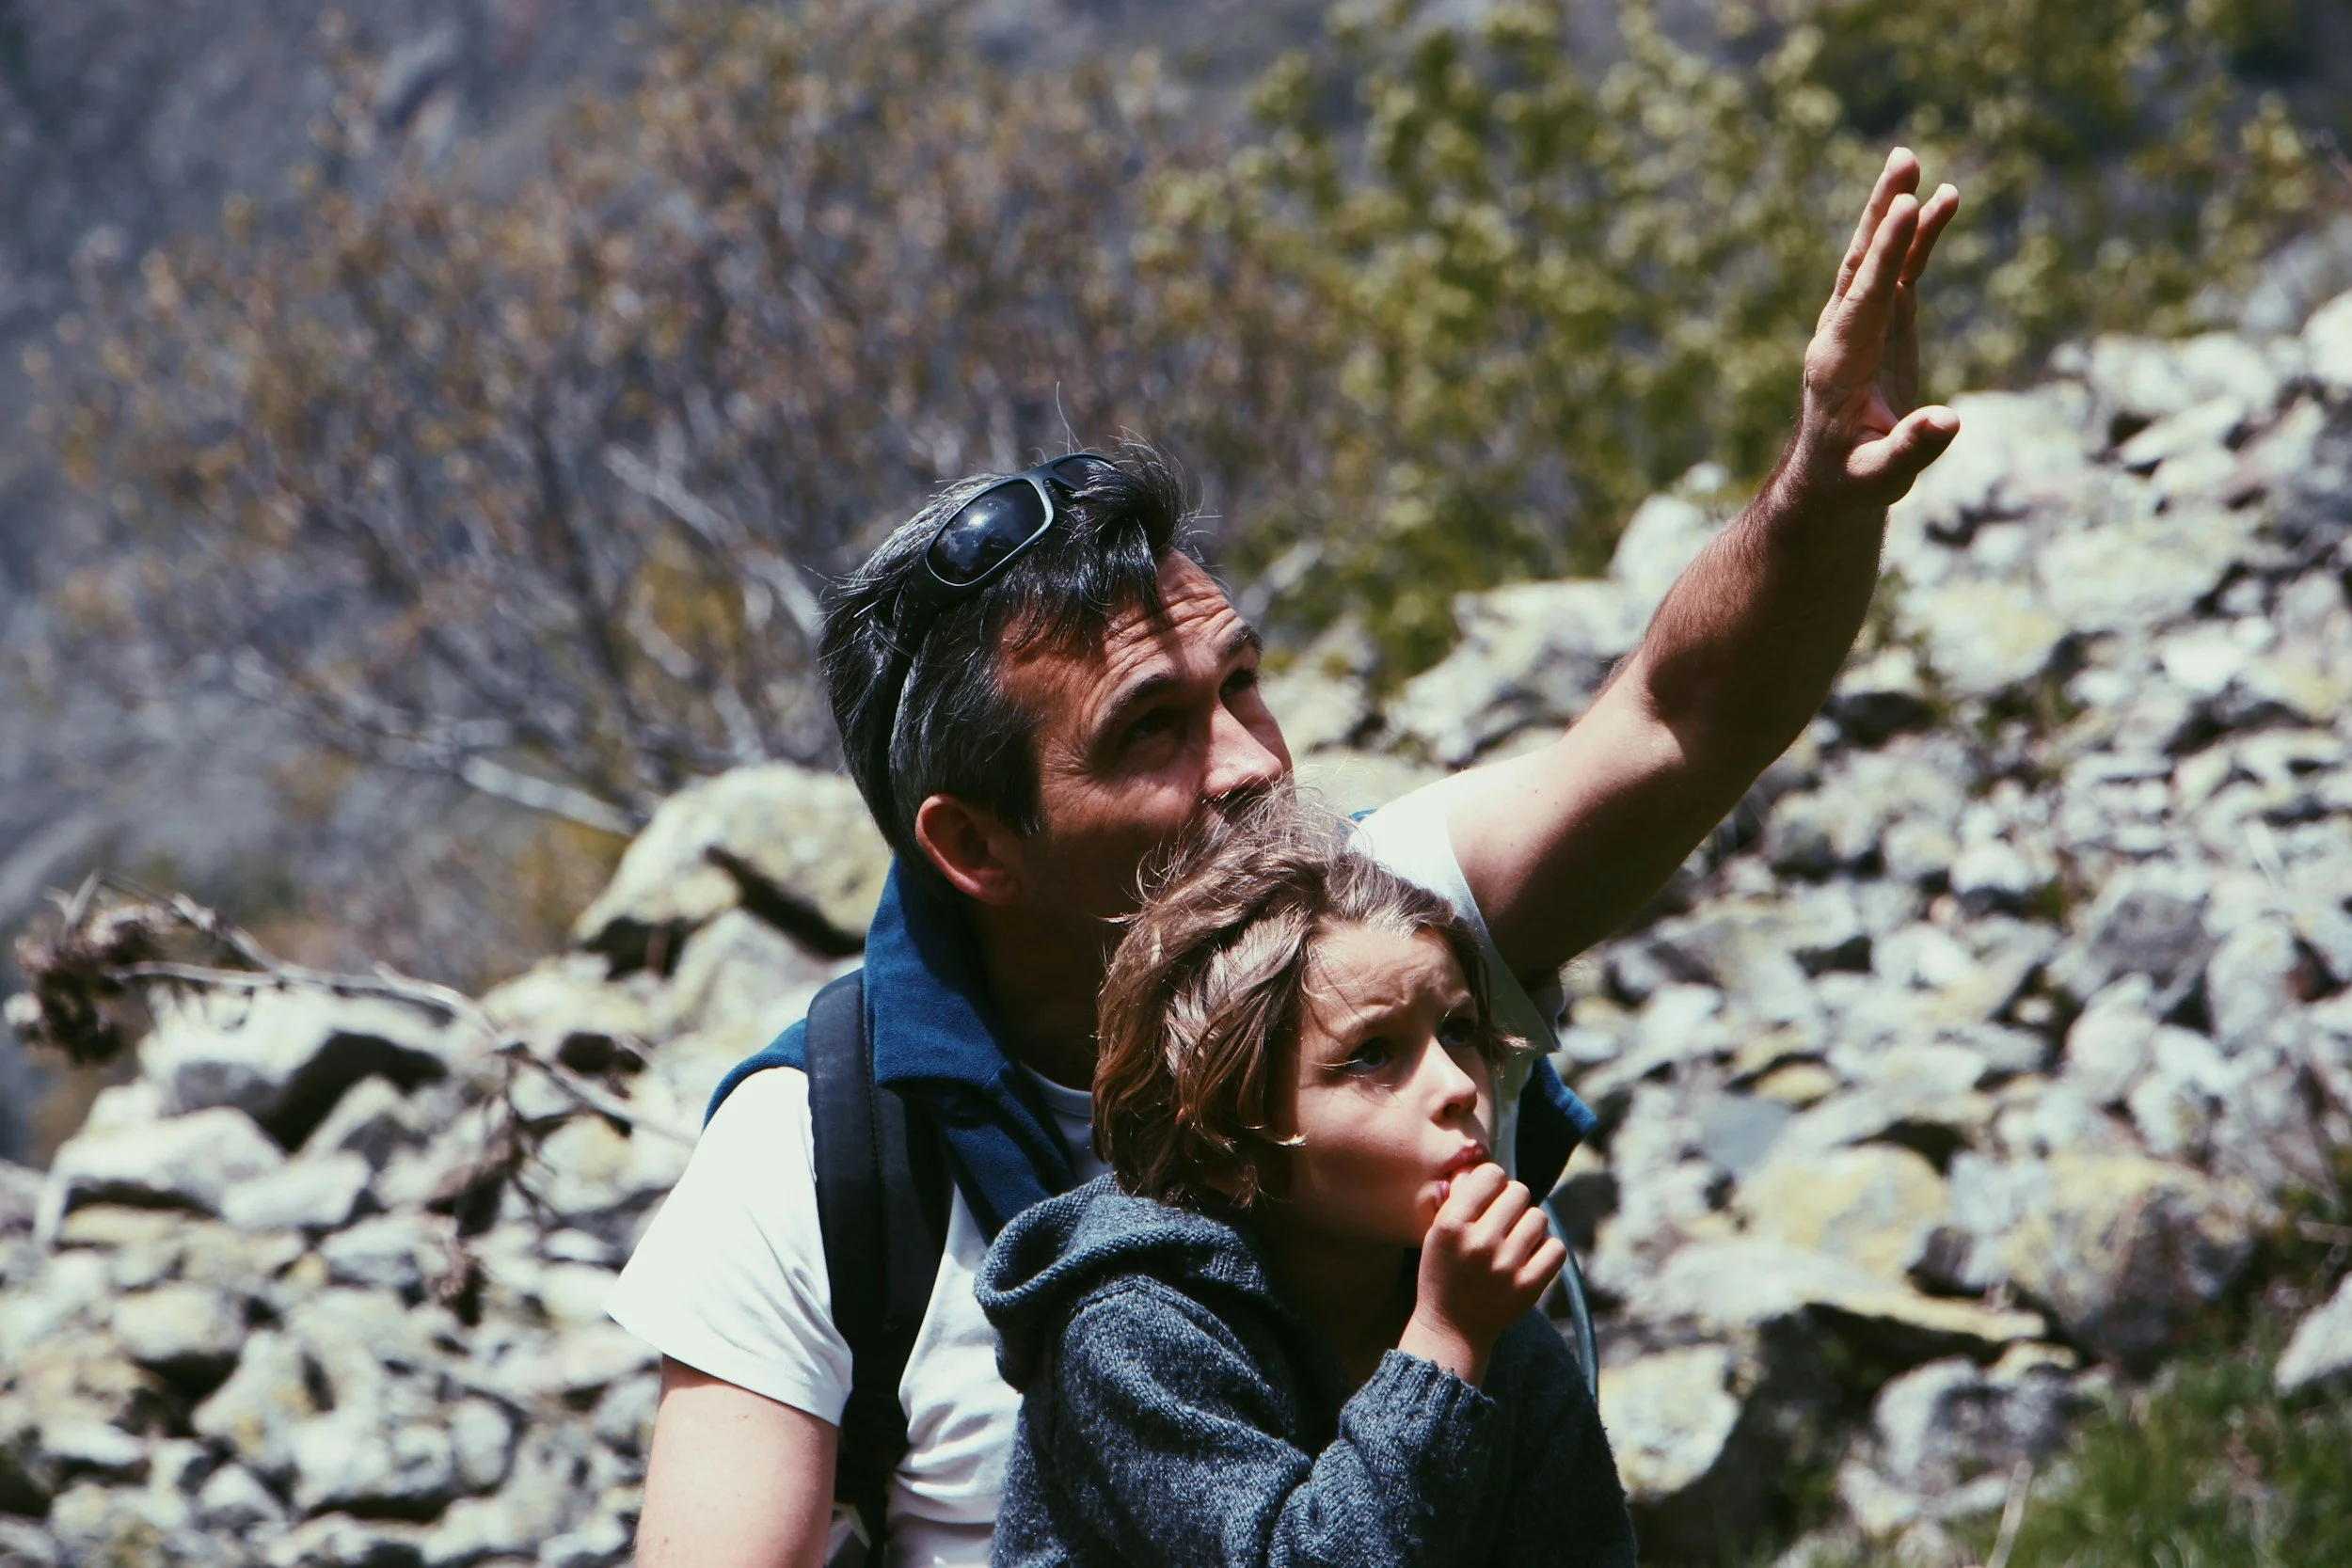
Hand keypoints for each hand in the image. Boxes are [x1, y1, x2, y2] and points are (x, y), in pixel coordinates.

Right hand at [1398, 1163, 1564, 1385]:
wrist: (1452, 1329)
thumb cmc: (1444, 1273)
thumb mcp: (1437, 1232)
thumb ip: (1460, 1197)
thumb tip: (1482, 1164)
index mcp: (1452, 1224)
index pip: (1491, 1175)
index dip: (1492, 1183)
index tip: (1488, 1198)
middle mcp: (1480, 1242)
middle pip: (1519, 1191)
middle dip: (1512, 1202)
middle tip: (1502, 1221)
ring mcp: (1506, 1266)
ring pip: (1538, 1217)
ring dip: (1529, 1225)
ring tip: (1514, 1241)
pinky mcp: (1529, 1286)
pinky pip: (1555, 1248)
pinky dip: (1546, 1250)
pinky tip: (1530, 1257)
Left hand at [1781, 147, 1962, 514]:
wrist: (1830, 482)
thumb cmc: (1852, 482)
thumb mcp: (1880, 477)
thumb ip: (1910, 449)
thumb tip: (1949, 421)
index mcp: (1837, 364)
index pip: (1863, 298)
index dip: (1884, 253)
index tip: (1905, 208)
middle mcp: (1842, 335)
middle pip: (1859, 263)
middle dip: (1881, 214)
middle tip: (1901, 162)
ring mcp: (1861, 326)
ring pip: (1875, 259)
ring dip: (1892, 212)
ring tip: (1909, 161)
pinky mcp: (1882, 326)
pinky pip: (1900, 272)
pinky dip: (1918, 239)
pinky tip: (1943, 201)